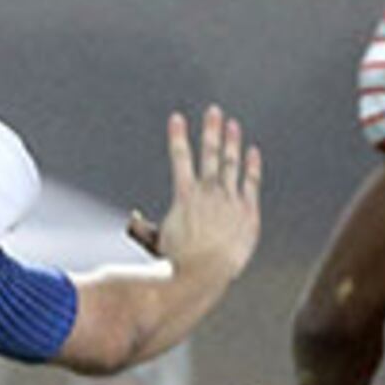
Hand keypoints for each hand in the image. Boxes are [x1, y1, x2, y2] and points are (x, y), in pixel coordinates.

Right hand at [123, 107, 261, 286]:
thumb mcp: (155, 243)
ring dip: (232, 142)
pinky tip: (252, 151)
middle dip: (211, 130)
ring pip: (232, 164)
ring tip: (233, 125)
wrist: (205, 273)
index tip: (177, 118)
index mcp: (185, 196)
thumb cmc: (176, 262)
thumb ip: (143, 228)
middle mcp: (209, 192)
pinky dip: (251, 166)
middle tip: (214, 111)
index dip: (178, 136)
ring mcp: (230, 201)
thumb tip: (132, 219)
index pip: (180, 157)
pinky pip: (251, 183)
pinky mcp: (248, 212)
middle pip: (211, 153)